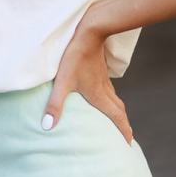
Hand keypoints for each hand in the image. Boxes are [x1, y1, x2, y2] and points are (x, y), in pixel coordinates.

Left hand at [42, 17, 132, 143]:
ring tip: (118, 121)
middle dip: (124, 126)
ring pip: (116, 101)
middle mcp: (105, 90)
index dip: (123, 132)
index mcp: (99, 96)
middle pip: (120, 112)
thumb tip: (47, 127)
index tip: (129, 145)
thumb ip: (55, 104)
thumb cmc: (75, 57)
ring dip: (119, 113)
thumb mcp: (62, 82)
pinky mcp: (101, 70)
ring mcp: (104, 80)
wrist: (90, 31)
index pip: (116, 119)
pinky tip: (105, 96)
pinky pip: (110, 90)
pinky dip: (112, 100)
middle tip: (126, 138)